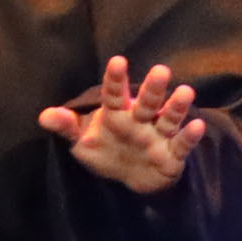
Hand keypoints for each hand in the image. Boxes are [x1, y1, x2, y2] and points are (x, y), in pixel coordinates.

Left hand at [39, 54, 198, 193]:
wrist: (132, 178)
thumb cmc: (107, 151)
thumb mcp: (82, 141)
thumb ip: (67, 127)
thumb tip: (43, 116)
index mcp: (117, 113)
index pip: (114, 94)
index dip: (115, 80)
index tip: (117, 62)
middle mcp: (140, 120)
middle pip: (146, 102)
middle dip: (153, 88)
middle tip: (160, 71)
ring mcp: (158, 136)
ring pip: (168, 118)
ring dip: (176, 107)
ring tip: (186, 92)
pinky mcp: (172, 155)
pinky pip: (181, 144)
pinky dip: (189, 136)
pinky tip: (197, 125)